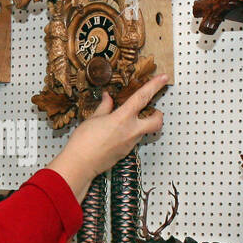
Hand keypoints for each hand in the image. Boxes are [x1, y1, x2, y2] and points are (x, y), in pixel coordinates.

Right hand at [48, 73, 167, 199]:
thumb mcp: (93, 118)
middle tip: (152, 110)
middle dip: (158, 114)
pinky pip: (133, 140)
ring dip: (141, 124)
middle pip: (156, 121)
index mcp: (122, 118)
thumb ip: (104, 107)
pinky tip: (116, 133)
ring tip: (126, 121)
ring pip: (144, 131)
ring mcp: (130, 143)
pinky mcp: (126, 152)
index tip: (162, 78)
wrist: (80, 164)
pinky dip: (129, 134)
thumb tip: (108, 98)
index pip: (142, 97)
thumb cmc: (83, 142)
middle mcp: (131, 131)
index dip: (154, 86)